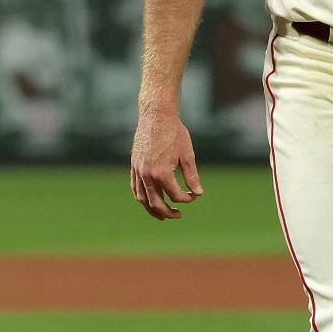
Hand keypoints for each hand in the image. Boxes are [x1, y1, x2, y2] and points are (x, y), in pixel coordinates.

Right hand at [129, 103, 202, 220]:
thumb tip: (198, 193)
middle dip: (168, 212)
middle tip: (178, 215)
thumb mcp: (187, 155)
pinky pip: (135, 188)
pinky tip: (149, 201)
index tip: (194, 195)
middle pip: (156, 203)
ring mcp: (138, 171)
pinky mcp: (134, 166)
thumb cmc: (174, 133)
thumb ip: (192, 176)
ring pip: (142, 198)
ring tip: (162, 215)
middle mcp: (147, 175)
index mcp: (162, 173)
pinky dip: (142, 197)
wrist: (156, 116)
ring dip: (152, 210)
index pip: (175, 195)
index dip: (187, 199)